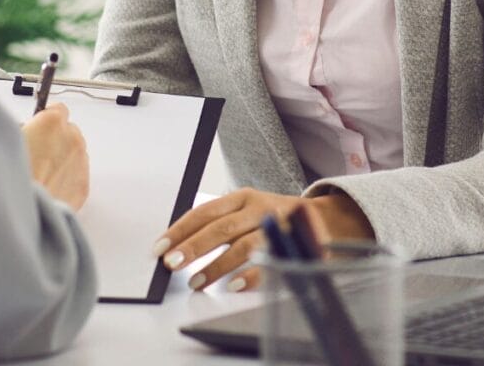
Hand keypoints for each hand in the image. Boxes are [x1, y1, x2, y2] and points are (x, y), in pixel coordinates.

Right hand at [21, 102, 89, 211]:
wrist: (24, 213)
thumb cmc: (13, 179)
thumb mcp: (8, 141)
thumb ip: (24, 130)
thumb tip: (25, 131)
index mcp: (52, 122)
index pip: (57, 108)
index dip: (46, 120)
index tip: (39, 128)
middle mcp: (71, 138)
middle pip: (68, 131)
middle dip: (54, 140)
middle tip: (36, 155)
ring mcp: (80, 161)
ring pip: (74, 153)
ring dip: (62, 159)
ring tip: (41, 175)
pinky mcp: (83, 185)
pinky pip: (77, 174)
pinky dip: (67, 178)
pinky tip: (49, 187)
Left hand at [152, 188, 373, 291]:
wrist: (323, 219)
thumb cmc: (272, 218)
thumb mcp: (245, 212)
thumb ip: (218, 224)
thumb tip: (178, 246)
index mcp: (242, 197)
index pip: (204, 212)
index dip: (180, 229)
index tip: (160, 247)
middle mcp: (258, 207)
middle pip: (220, 227)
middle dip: (193, 246)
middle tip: (171, 263)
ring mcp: (276, 225)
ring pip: (242, 245)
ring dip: (217, 265)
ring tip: (197, 282)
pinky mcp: (292, 244)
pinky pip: (268, 261)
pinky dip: (249, 275)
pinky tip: (232, 286)